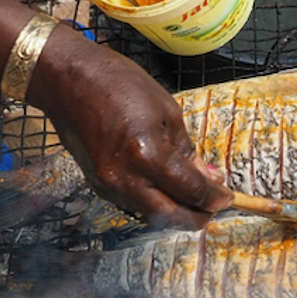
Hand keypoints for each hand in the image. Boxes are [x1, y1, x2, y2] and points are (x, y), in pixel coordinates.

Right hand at [29, 27, 231, 229]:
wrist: (68, 80)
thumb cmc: (119, 83)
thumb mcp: (166, 109)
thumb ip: (186, 149)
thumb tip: (205, 176)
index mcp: (148, 153)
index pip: (190, 190)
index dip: (213, 198)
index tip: (227, 198)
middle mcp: (126, 177)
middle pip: (170, 216)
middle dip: (196, 217)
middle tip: (212, 208)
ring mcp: (108, 184)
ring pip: (149, 215)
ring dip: (174, 212)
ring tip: (192, 200)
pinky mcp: (97, 185)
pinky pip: (131, 204)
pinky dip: (153, 204)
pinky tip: (165, 192)